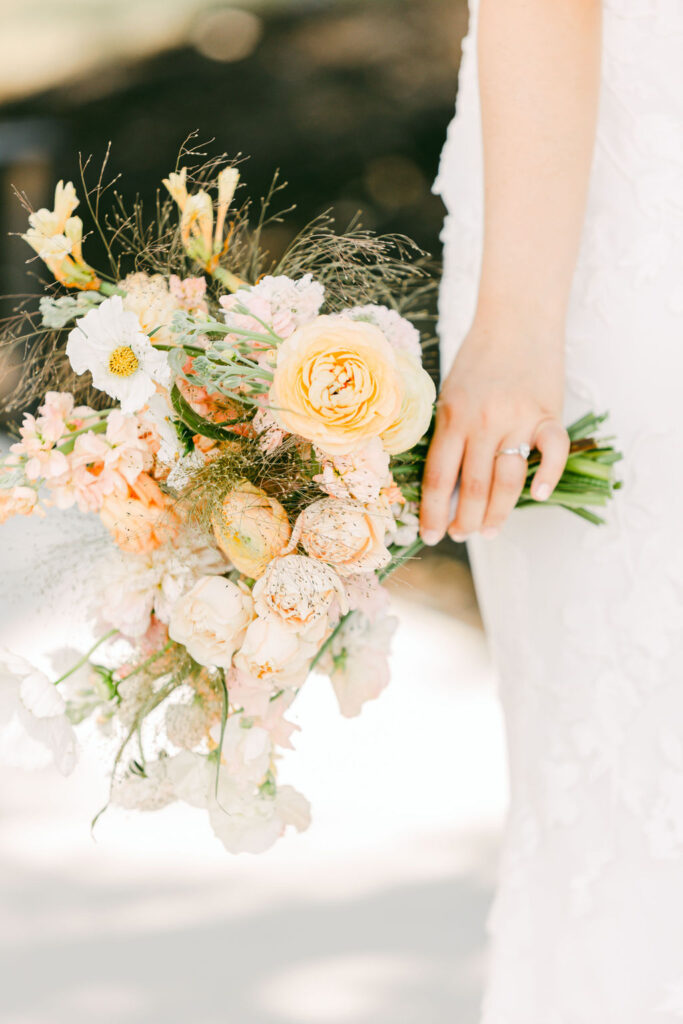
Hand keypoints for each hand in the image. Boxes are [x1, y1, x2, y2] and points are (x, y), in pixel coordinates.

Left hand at [419, 313, 568, 543]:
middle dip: (465, 520)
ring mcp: (517, 418)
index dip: (433, 512)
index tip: (432, 535)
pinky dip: (547, 476)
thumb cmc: (478, 359)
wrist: (516, 318)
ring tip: (490, 530)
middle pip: (472, 486)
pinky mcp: (548, 412)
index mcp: (452, 417)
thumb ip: (449, 435)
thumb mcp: (450, 395)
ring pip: (507, 479)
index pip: (439, 477)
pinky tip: (538, 495)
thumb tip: (446, 488)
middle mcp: (482, 421)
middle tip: (462, 536)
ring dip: (498, 512)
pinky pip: (552, 452)